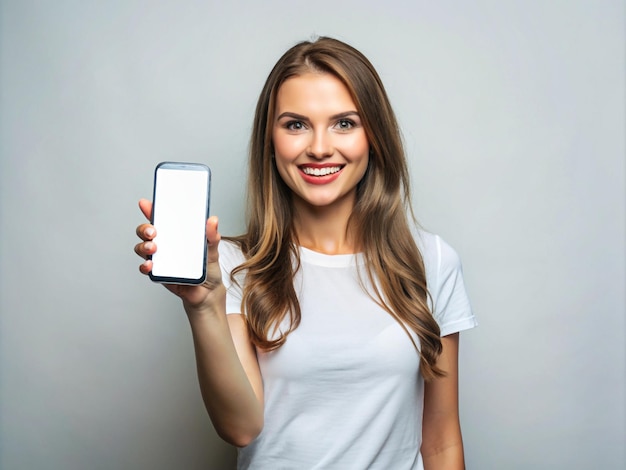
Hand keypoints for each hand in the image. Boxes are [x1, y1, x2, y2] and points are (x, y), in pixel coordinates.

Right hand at [134, 198, 225, 312]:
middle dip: (145, 228)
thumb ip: (212, 236)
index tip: (145, 203)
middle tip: (153, 231)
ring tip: (153, 248)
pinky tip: (150, 265)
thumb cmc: (208, 268)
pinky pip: (146, 268)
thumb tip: (213, 220)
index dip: (151, 209)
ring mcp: (160, 258)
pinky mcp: (158, 273)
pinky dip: (145, 266)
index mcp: (177, 234)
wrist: (208, 292)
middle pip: (146, 231)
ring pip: (142, 248)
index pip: (162, 218)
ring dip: (143, 246)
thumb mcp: (213, 250)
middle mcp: (165, 244)